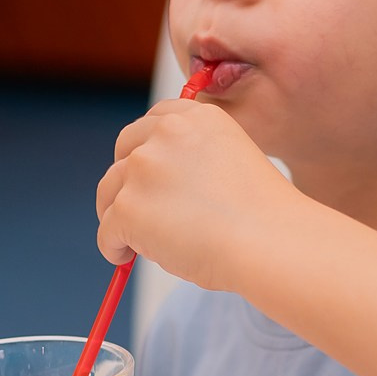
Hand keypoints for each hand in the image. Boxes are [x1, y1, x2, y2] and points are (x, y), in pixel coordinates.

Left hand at [96, 98, 299, 290]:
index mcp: (199, 117)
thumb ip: (195, 163)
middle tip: (136, 207)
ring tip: (136, 242)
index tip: (149, 172)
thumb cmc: (264, 217)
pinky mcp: (127, 208)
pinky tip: (126, 258)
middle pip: (124, 150)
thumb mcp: (234, 163)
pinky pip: (106, 232)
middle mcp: (166, 133)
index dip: (146, 148)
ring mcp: (143, 169)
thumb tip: (158, 192)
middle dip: (126, 177)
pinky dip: (113, 247)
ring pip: (109, 193)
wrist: (270, 242)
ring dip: (118, 215)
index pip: (155, 120)